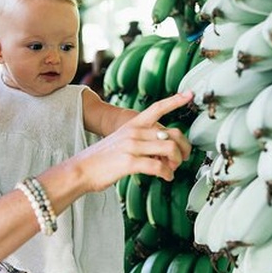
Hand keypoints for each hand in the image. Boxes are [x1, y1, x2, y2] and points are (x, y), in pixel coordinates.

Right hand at [74, 92, 193, 190]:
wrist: (81, 169)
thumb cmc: (102, 159)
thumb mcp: (121, 141)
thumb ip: (142, 142)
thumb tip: (161, 152)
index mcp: (132, 124)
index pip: (157, 108)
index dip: (175, 100)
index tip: (190, 94)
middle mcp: (134, 132)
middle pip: (172, 133)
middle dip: (183, 148)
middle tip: (181, 159)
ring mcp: (132, 146)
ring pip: (170, 148)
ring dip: (177, 162)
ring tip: (171, 170)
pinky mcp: (130, 162)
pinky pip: (159, 166)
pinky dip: (167, 174)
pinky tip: (166, 178)